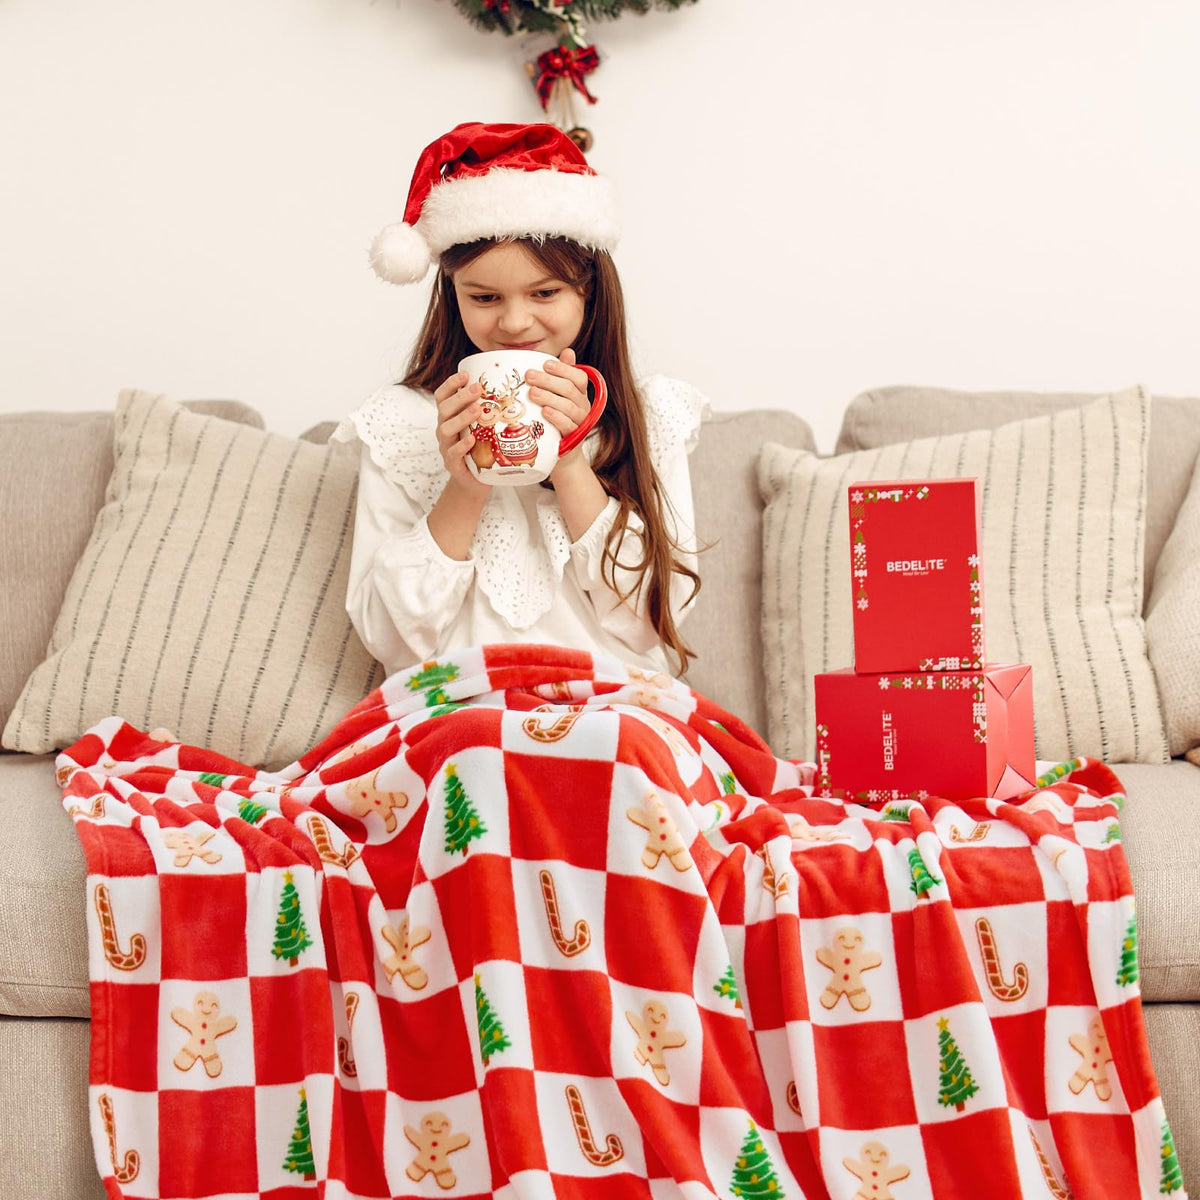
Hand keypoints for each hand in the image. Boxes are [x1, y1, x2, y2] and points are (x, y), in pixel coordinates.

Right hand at [432, 371, 489, 494]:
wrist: (475, 481)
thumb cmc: (481, 449)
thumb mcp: (483, 427)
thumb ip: (488, 410)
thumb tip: (511, 388)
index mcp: (449, 417)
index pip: (443, 396)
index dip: (451, 384)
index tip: (466, 374)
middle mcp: (444, 429)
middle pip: (444, 409)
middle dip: (460, 397)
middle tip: (477, 388)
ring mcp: (446, 447)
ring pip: (446, 429)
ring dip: (461, 418)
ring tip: (477, 410)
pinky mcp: (452, 464)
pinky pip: (452, 453)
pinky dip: (461, 445)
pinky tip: (472, 439)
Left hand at [525, 348, 592, 472]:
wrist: (562, 453)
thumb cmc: (556, 420)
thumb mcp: (557, 396)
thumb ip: (561, 376)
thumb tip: (568, 351)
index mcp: (580, 393)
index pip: (578, 376)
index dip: (564, 369)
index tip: (545, 364)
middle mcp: (583, 406)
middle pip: (570, 389)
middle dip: (549, 381)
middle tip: (529, 376)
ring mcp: (580, 422)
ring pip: (569, 406)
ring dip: (549, 397)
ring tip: (532, 393)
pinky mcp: (574, 438)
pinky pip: (568, 425)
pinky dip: (556, 417)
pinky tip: (544, 412)